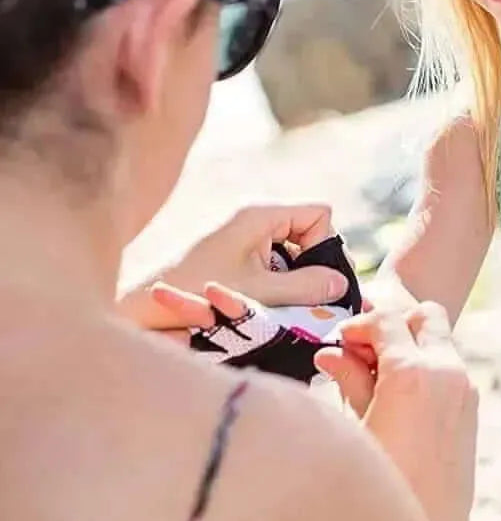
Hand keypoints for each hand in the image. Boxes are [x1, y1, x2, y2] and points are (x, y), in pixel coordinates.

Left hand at [119, 204, 348, 329]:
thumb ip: (307, 288)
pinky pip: (269, 260)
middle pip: (306, 231)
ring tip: (278, 308)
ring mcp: (240, 234)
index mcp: (260, 214)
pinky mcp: (230, 252)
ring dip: (291, 279)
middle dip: (310, 266)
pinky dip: (273, 283)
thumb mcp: (261, 295)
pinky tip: (259, 307)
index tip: (318, 280)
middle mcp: (252, 217)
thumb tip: (341, 284)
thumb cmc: (196, 295)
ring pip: (289, 250)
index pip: (319, 213)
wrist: (138, 307)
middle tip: (308, 300)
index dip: (326, 245)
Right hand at [316, 304, 478, 520]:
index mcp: (412, 371)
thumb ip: (348, 379)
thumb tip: (330, 354)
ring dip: (411, 342)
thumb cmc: (386, 482)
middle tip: (366, 350)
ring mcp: (464, 385)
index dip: (361, 324)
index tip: (342, 341)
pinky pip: (449, 363)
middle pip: (425, 314)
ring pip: (439, 337)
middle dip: (394, 323)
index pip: (388, 318)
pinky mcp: (471, 403)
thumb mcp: (357, 427)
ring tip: (379, 374)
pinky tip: (400, 393)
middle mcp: (445, 370)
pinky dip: (426, 363)